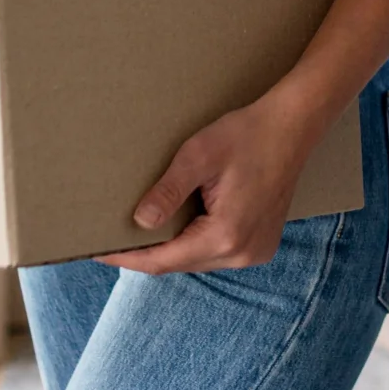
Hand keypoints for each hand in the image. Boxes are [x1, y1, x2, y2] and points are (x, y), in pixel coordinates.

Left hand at [97, 92, 323, 275]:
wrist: (292, 126)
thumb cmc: (246, 134)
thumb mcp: (199, 156)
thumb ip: (168, 191)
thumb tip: (140, 222)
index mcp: (227, 236)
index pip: (164, 261)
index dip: (127, 258)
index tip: (96, 252)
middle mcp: (243, 253)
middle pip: (180, 263)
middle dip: (147, 253)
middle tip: (111, 239)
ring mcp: (256, 251)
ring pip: (198, 259)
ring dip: (171, 248)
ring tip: (140, 234)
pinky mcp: (260, 244)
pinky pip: (216, 252)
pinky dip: (194, 243)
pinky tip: (178, 226)